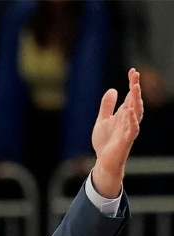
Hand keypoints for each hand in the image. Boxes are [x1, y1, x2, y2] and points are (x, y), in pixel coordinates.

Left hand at [90, 68, 142, 197]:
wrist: (103, 160)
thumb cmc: (105, 141)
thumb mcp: (102, 120)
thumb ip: (107, 106)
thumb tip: (113, 90)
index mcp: (123, 114)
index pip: (130, 96)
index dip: (132, 83)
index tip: (133, 71)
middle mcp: (128, 119)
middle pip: (135, 101)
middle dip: (135, 88)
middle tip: (135, 75)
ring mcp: (128, 129)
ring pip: (137, 112)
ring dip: (136, 100)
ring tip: (135, 88)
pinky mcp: (126, 140)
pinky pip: (133, 129)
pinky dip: (132, 120)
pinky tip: (130, 111)